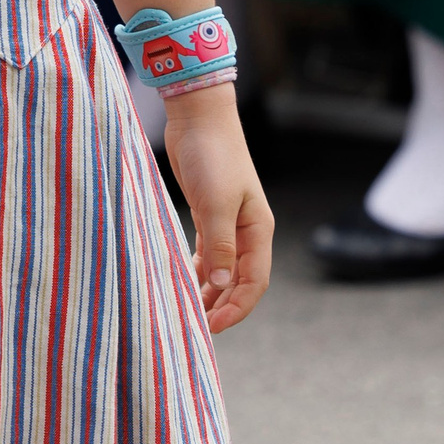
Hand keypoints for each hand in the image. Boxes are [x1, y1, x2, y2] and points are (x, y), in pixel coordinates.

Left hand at [161, 84, 273, 333]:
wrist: (198, 117)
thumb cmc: (211, 156)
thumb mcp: (215, 203)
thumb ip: (219, 245)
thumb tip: (219, 284)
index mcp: (258, 230)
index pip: (254, 282)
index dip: (237, 307)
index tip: (213, 327)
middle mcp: (247, 230)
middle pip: (240, 279)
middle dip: (222, 305)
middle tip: (197, 326)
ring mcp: (228, 221)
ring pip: (223, 267)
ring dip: (209, 290)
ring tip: (189, 310)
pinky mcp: (208, 212)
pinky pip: (208, 251)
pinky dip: (198, 268)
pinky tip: (185, 280)